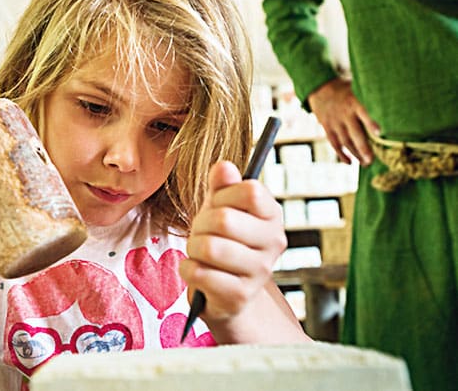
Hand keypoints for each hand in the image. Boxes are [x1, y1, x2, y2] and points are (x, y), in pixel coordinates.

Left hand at [179, 161, 286, 323]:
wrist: (225, 290)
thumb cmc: (222, 239)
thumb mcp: (220, 206)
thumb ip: (222, 185)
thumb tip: (224, 166)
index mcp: (272, 215)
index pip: (251, 191)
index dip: (224, 195)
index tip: (217, 204)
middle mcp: (274, 243)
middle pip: (224, 219)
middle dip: (200, 224)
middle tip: (200, 232)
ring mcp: (259, 272)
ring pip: (210, 248)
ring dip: (193, 248)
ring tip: (199, 252)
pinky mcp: (239, 296)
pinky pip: (200, 273)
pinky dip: (188, 269)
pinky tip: (196, 270)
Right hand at [308, 77, 379, 164]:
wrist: (319, 87)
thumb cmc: (344, 88)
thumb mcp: (357, 87)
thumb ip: (369, 97)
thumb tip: (390, 102)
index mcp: (354, 102)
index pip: (364, 114)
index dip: (371, 123)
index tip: (380, 133)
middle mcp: (344, 114)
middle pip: (354, 134)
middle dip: (363, 148)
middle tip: (371, 160)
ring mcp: (335, 122)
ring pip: (345, 142)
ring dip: (355, 154)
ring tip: (365, 163)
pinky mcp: (327, 127)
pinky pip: (334, 143)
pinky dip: (341, 154)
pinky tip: (349, 162)